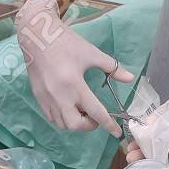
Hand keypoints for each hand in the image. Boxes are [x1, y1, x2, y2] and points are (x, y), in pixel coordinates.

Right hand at [16, 0, 131, 134]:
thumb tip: (130, 78)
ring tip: (83, 111)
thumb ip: (112, 68)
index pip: (95, 112)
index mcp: (74, 85)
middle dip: (89, 126)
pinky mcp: (37, 96)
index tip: (116, 132)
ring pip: (62, 124)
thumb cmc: (67, 43)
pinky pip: (51, 117)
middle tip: (96, 117)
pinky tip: (69, 107)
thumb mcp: (92, 53)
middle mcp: (59, 96)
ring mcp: (46, 98)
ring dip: (75, 122)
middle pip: (75, 125)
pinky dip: (62, 118)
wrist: (37, 35)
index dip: (108, 124)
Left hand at [127, 48, 168, 160]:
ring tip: (131, 149)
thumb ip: (167, 114)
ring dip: (148, 144)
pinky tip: (139, 135)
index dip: (157, 144)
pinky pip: (164, 127)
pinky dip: (152, 131)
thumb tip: (148, 129)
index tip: (140, 146)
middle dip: (151, 151)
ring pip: (165, 139)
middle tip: (131, 156)